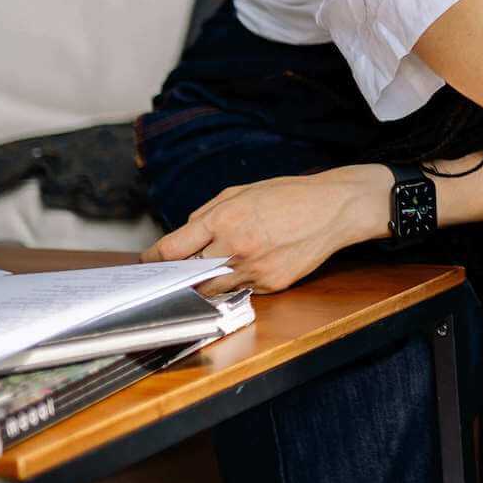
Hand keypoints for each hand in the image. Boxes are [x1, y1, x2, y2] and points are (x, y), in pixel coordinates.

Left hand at [140, 164, 390, 294]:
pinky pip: (243, 290)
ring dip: (205, 283)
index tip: (147, 262)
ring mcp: (255, 270)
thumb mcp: (240, 192)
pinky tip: (247, 267)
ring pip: (213, 289)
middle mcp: (236, 248)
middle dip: (177, 275)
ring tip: (206, 272)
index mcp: (224, 219)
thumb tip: (181, 238)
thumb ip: (206, 215)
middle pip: (187, 275)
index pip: (171, 249)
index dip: (153, 259)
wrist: (334, 209)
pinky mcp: (273, 285)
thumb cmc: (287, 195)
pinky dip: (238, 282)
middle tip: (169, 274)